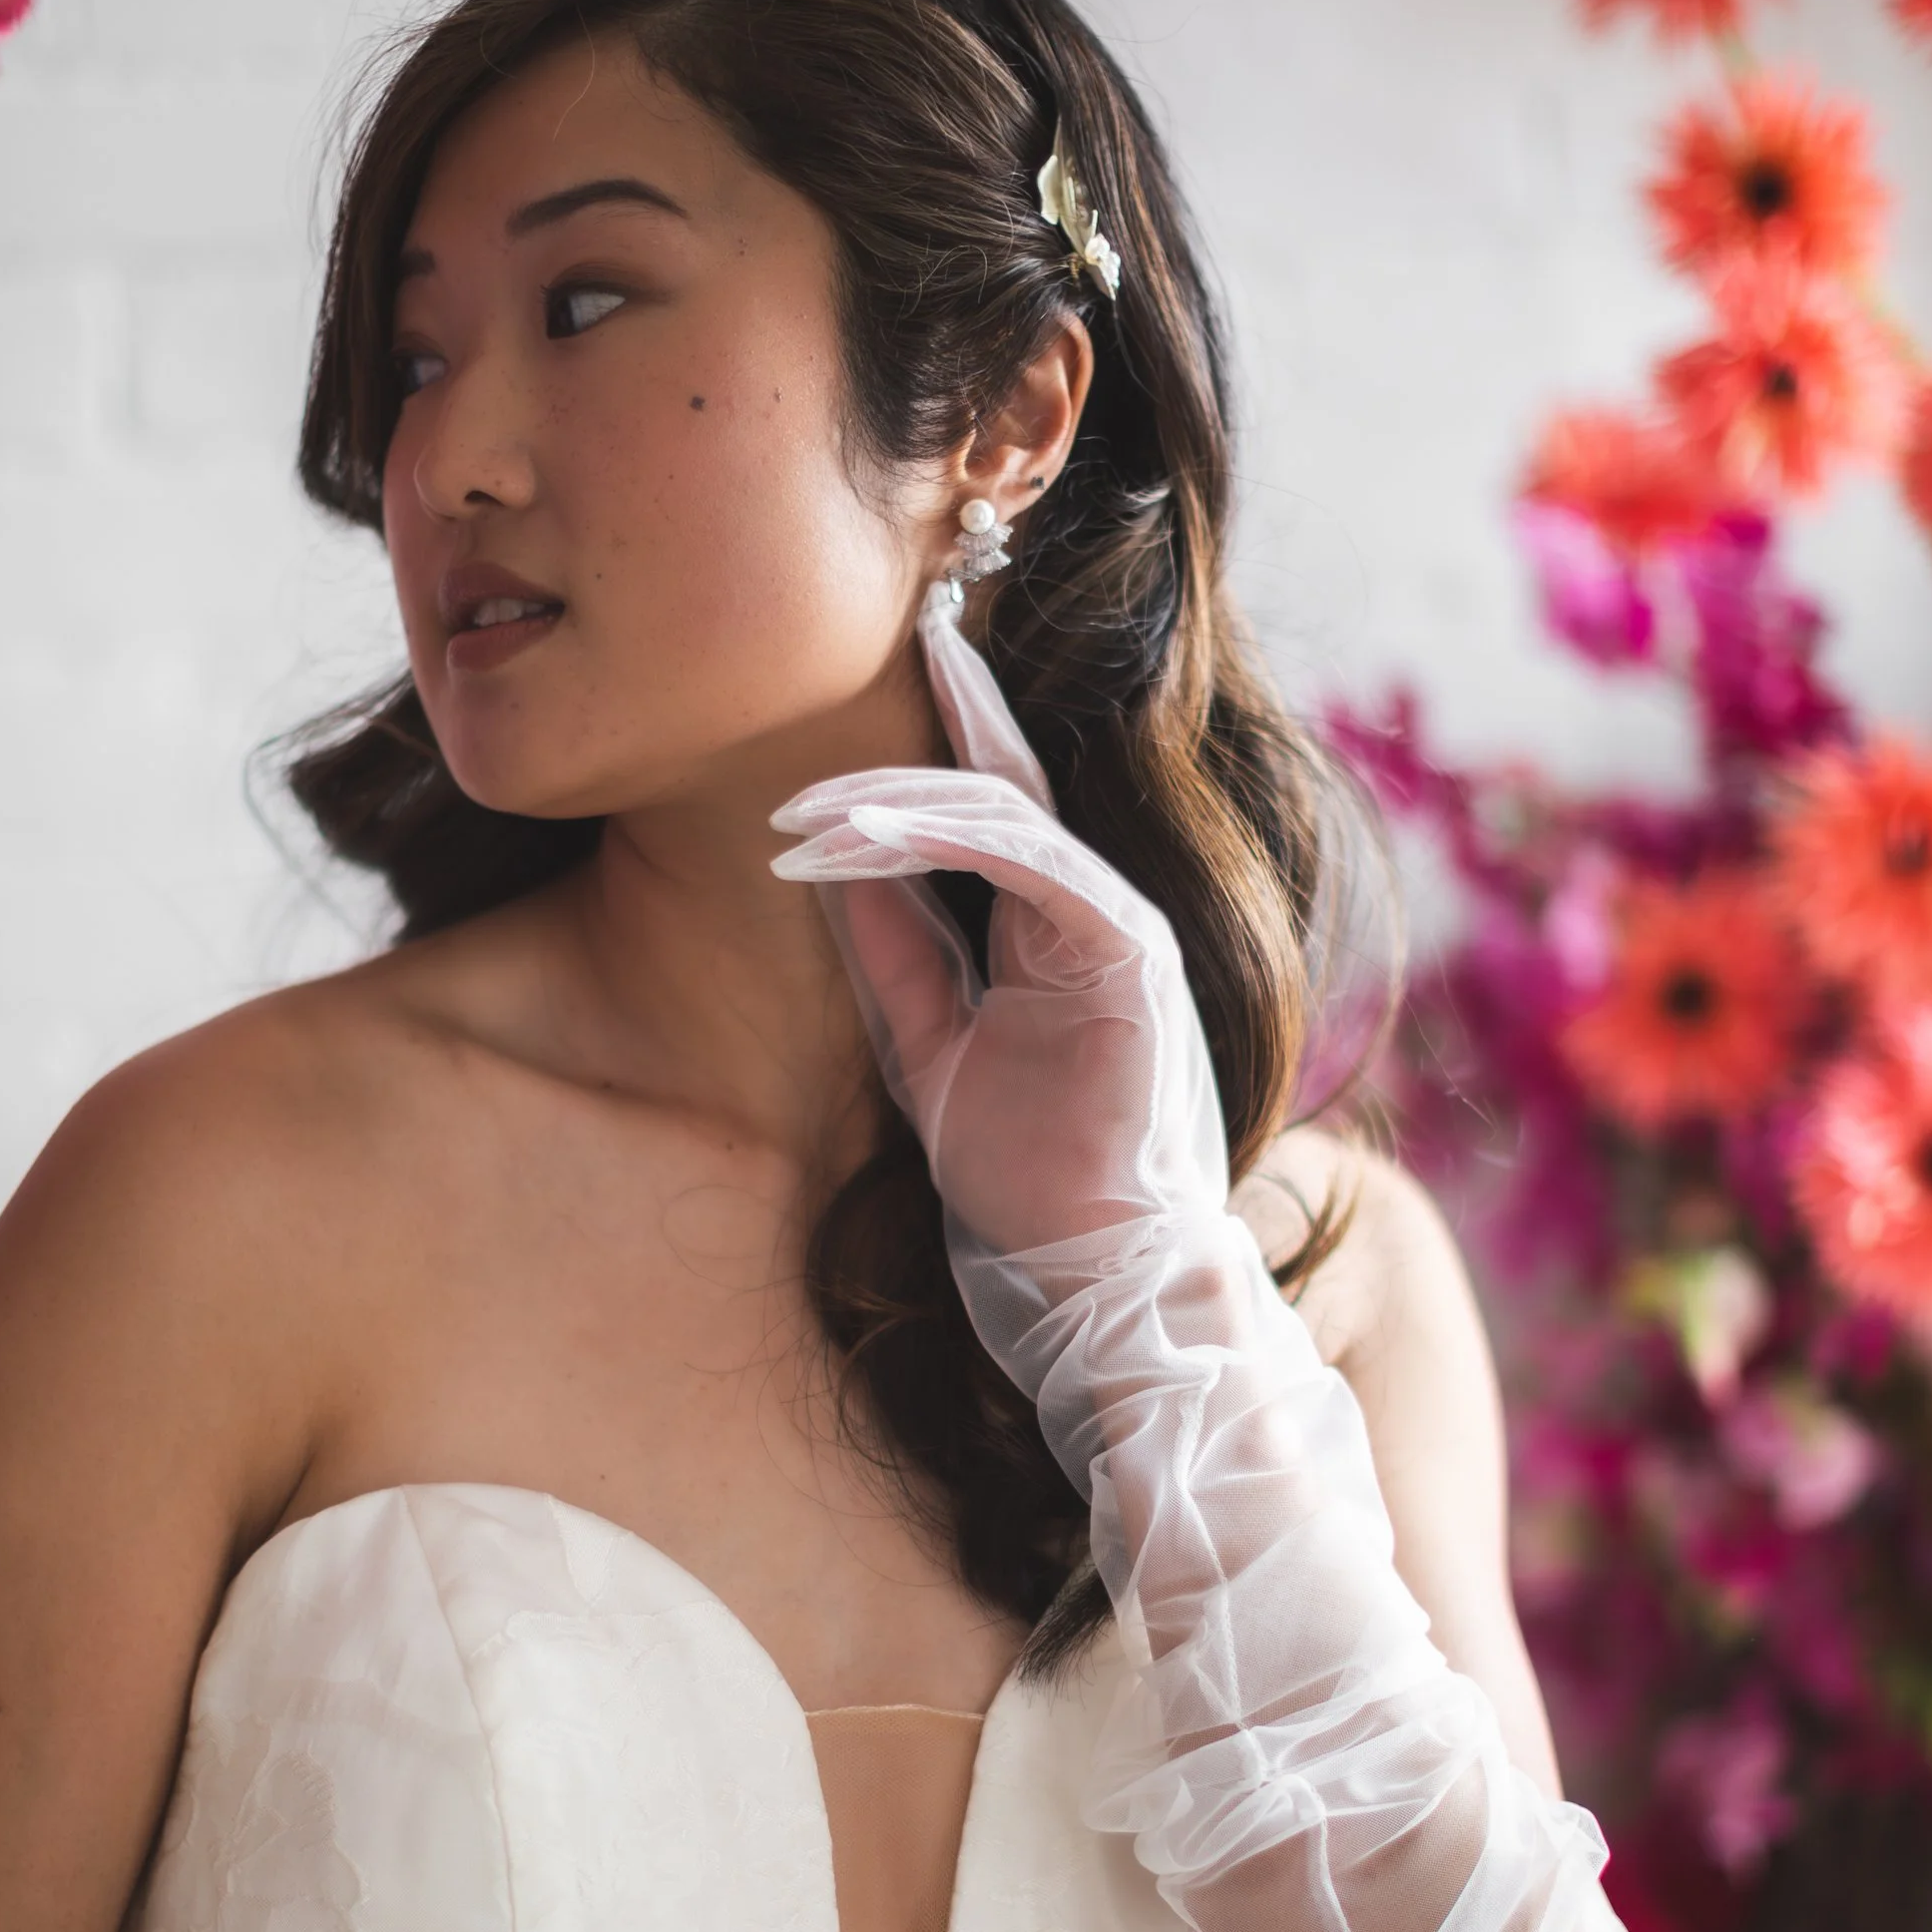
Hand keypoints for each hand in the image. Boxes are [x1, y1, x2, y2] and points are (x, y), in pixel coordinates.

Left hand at [769, 592, 1229, 1271]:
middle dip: (922, 733)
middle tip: (808, 753)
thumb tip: (845, 863)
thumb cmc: (1025, 1176)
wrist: (1091, 1266)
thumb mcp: (932, 1045)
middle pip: (1006, 785)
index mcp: (1055, 930)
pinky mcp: (1128, 953)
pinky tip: (866, 838)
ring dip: (895, 803)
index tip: (899, 665)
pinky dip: (945, 839)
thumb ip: (900, 954)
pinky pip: (1032, 864)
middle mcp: (1094, 910)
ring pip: (1007, 814)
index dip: (950, 730)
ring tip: (804, 818)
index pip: (1000, 806)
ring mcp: (1119, 925)